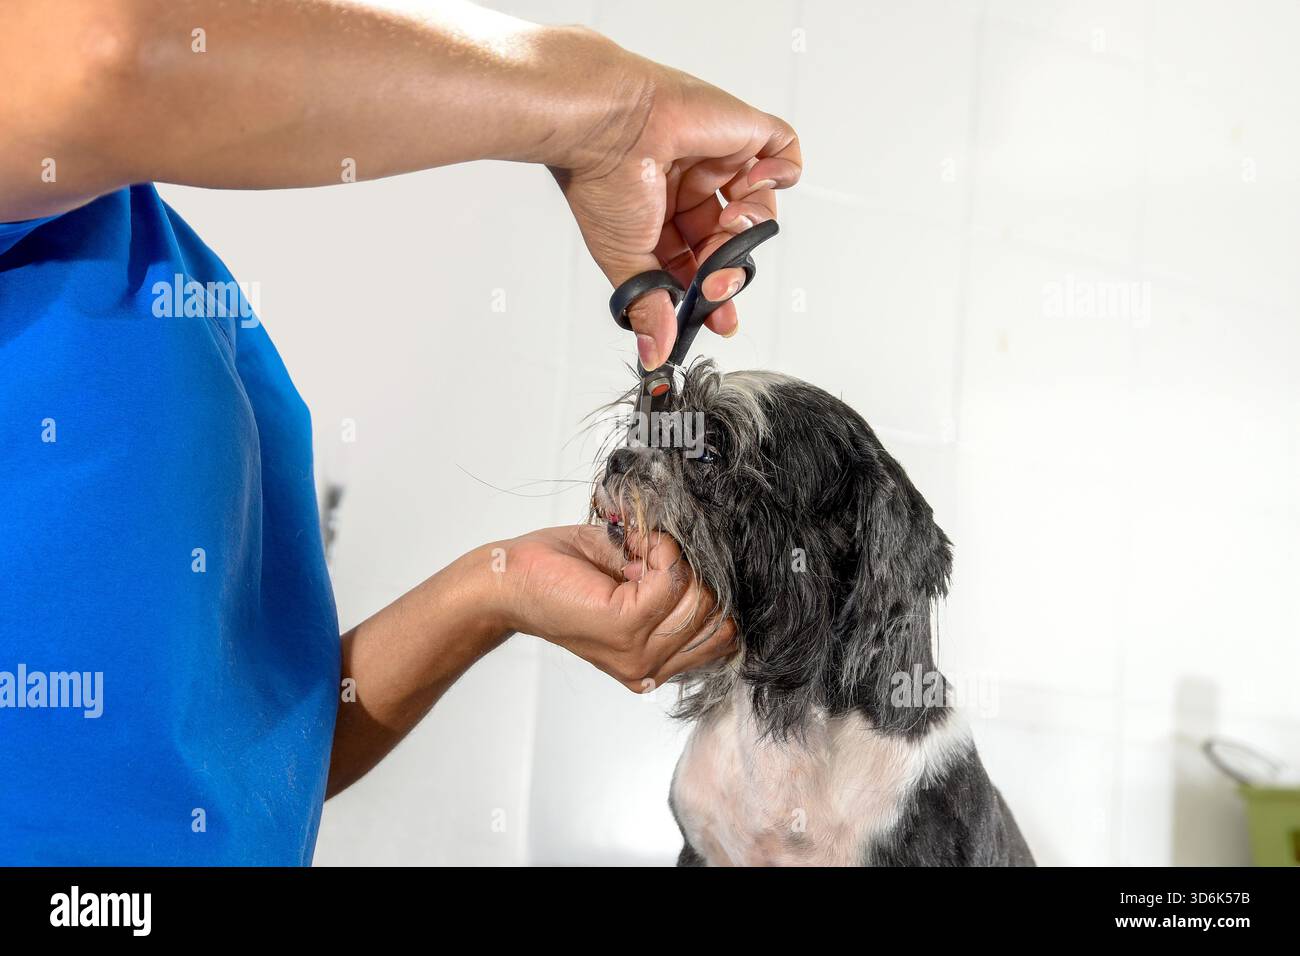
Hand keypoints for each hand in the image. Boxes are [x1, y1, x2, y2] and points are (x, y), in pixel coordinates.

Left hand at [486, 525, 735, 691]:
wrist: (510, 580)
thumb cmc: (560, 575)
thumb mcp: (632, 583)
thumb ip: (675, 587)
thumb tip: (711, 558)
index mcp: (655, 662)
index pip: (724, 637)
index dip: (710, 591)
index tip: (674, 568)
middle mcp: (650, 668)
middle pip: (719, 618)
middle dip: (695, 575)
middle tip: (650, 558)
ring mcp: (639, 654)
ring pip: (701, 597)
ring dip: (675, 560)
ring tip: (637, 553)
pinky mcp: (624, 627)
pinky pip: (672, 579)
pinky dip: (659, 551)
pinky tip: (632, 549)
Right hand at [547, 31, 802, 369]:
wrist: (608, 128)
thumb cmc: (604, 181)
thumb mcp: (627, 261)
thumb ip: (650, 308)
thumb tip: (654, 354)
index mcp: (660, 217)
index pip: (700, 262)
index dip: (714, 291)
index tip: (721, 318)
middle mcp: (689, 188)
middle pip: (731, 240)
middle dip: (730, 268)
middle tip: (717, 284)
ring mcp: (717, 158)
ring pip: (758, 205)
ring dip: (749, 227)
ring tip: (726, 223)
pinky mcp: (742, 130)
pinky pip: (784, 152)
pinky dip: (780, 173)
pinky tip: (750, 181)